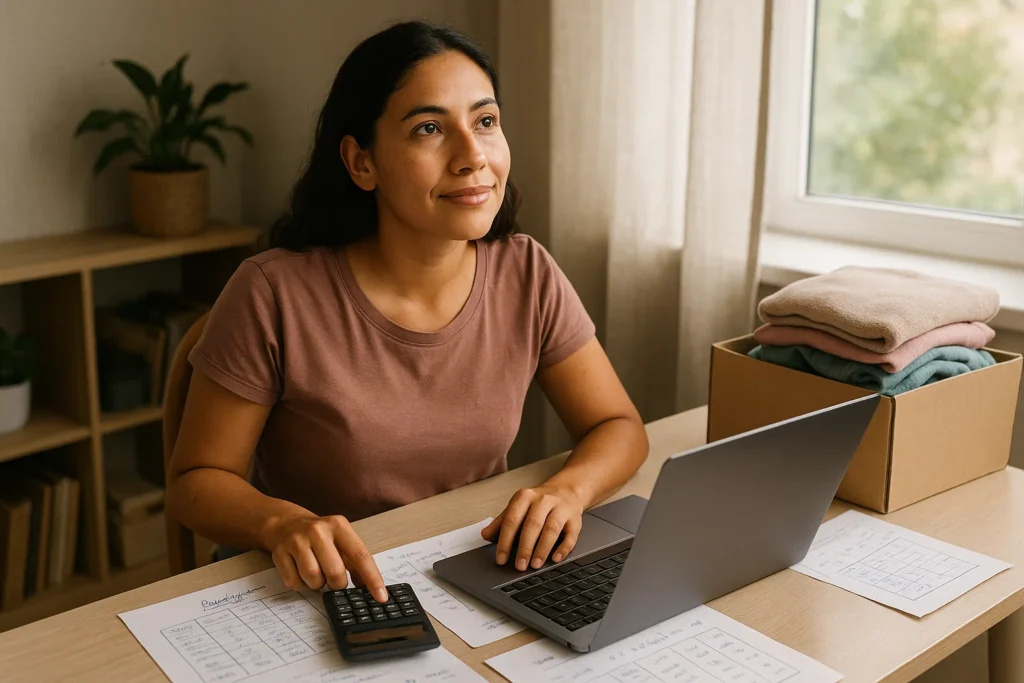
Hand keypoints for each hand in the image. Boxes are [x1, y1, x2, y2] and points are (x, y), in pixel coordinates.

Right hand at [261, 513, 387, 602]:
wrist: (285, 523)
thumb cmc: (319, 536)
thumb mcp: (340, 540)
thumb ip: (355, 562)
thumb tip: (368, 587)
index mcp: (339, 525)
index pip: (360, 555)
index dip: (372, 578)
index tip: (381, 597)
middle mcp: (318, 531)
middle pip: (335, 572)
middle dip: (338, 584)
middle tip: (335, 581)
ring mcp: (297, 541)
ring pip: (313, 579)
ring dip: (317, 584)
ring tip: (316, 572)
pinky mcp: (279, 553)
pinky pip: (294, 582)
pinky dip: (299, 583)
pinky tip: (299, 570)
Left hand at [481, 485, 584, 570]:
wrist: (567, 491)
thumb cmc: (538, 503)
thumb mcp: (517, 508)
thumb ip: (501, 522)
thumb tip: (485, 535)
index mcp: (525, 497)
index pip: (512, 519)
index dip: (505, 541)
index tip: (502, 558)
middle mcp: (543, 500)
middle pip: (533, 524)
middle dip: (525, 547)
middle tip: (519, 566)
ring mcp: (561, 509)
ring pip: (552, 529)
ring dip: (543, 548)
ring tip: (535, 565)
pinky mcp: (575, 519)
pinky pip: (570, 534)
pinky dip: (563, 548)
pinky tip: (556, 558)